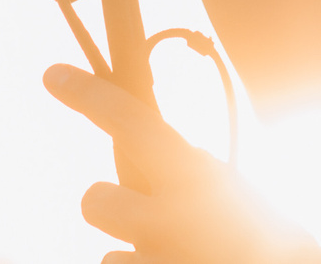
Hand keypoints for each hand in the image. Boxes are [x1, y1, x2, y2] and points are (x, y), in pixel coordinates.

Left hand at [45, 64, 320, 263]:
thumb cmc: (267, 237)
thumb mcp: (235, 194)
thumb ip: (193, 177)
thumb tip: (150, 165)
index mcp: (199, 176)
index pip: (133, 123)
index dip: (90, 96)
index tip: (53, 74)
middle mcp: (173, 217)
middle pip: (94, 200)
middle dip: (109, 204)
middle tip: (140, 208)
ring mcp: (160, 256)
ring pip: (110, 252)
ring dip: (137, 249)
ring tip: (177, 250)